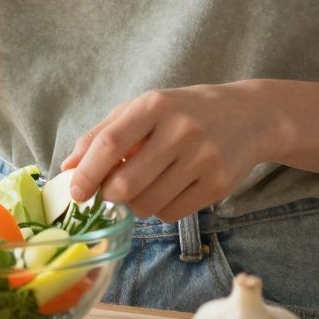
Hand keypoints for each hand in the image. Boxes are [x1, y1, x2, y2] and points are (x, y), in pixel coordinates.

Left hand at [61, 83, 283, 222]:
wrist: (250, 116)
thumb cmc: (185, 111)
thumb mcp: (145, 108)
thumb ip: (103, 134)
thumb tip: (68, 168)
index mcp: (155, 105)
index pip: (110, 143)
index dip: (87, 173)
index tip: (75, 192)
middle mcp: (180, 130)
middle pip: (126, 183)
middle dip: (110, 195)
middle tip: (111, 191)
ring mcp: (202, 158)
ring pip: (148, 204)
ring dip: (135, 205)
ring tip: (143, 187)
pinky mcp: (217, 184)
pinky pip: (171, 213)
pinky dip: (159, 210)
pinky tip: (167, 190)